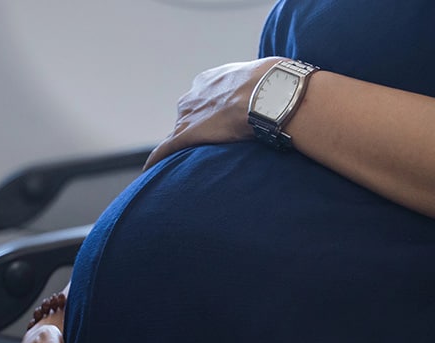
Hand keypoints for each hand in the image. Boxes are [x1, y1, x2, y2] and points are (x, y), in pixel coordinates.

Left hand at [143, 56, 285, 169]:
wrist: (269, 94)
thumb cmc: (275, 85)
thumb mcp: (268, 79)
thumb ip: (265, 89)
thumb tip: (284, 96)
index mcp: (212, 79)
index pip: (204, 99)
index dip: (211, 112)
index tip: (219, 123)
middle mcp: (195, 95)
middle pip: (188, 115)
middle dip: (196, 129)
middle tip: (209, 145)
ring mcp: (189, 115)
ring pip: (179, 133)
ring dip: (183, 146)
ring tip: (185, 162)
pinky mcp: (186, 134)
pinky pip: (166, 149)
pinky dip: (158, 159)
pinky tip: (151, 170)